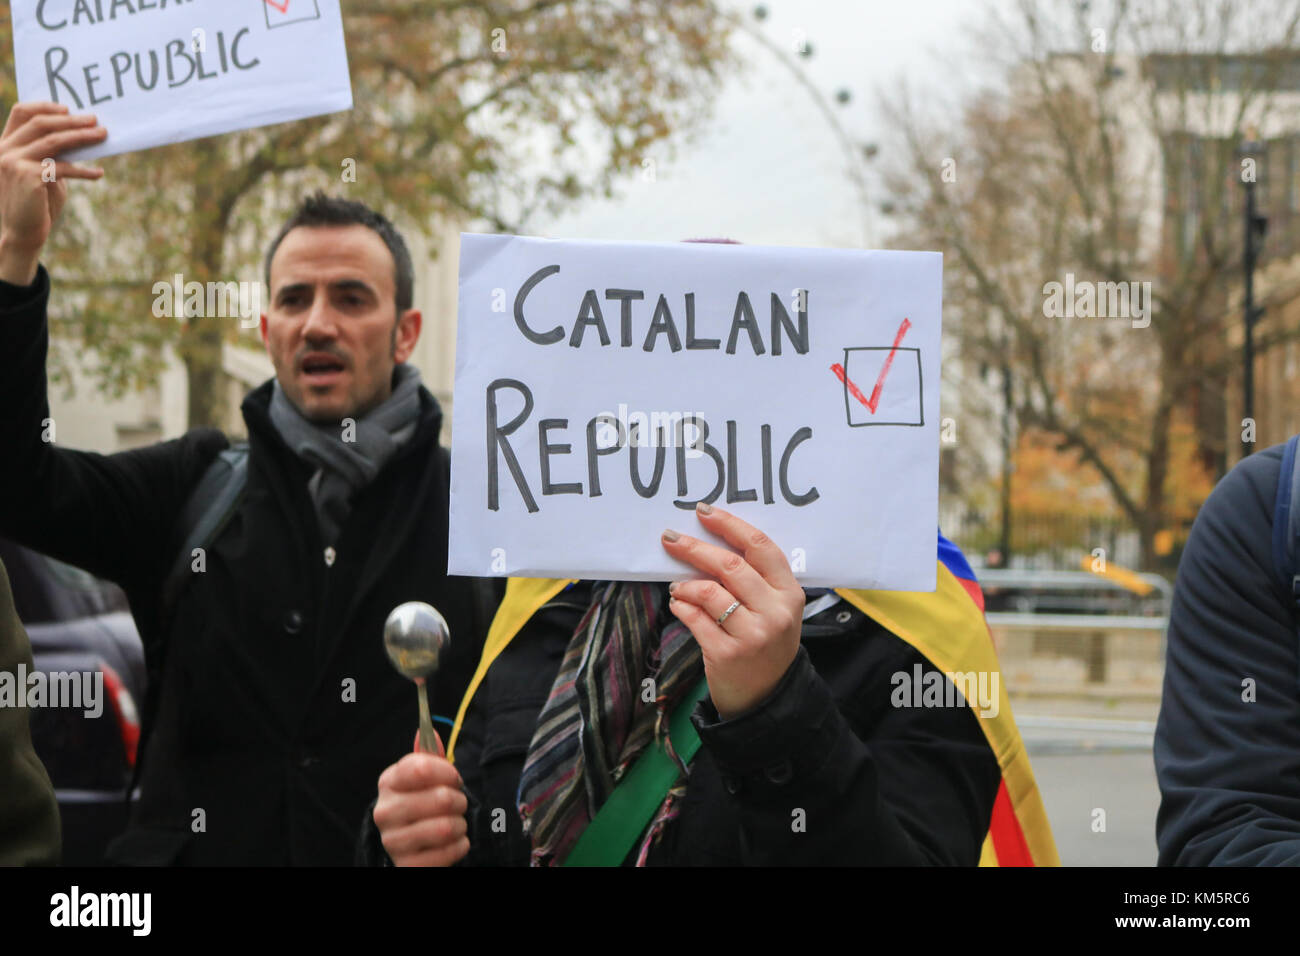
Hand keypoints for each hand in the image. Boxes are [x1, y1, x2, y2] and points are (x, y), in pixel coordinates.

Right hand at [0, 102, 105, 283]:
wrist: (23, 234)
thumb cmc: (37, 204)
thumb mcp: (43, 173)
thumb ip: (52, 154)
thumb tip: (81, 134)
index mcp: (5, 144)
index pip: (21, 112)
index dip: (46, 106)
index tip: (69, 108)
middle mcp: (4, 149)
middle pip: (41, 123)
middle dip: (71, 120)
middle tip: (95, 120)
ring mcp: (13, 162)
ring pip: (53, 140)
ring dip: (82, 137)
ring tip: (103, 136)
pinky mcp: (28, 176)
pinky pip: (63, 166)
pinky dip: (84, 169)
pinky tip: (99, 173)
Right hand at [372, 726, 469, 866]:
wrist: (409, 844)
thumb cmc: (422, 802)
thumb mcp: (425, 778)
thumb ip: (429, 756)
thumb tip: (426, 731)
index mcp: (389, 782)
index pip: (422, 767)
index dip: (448, 772)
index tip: (454, 778)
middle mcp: (384, 811)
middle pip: (440, 798)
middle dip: (459, 800)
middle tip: (458, 804)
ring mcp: (392, 841)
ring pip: (445, 827)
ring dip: (460, 825)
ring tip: (456, 823)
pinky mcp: (406, 865)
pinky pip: (447, 853)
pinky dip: (460, 846)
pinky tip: (454, 842)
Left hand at [660, 502, 803, 719]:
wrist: (766, 698)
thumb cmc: (766, 645)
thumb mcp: (775, 610)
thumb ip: (756, 580)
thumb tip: (711, 541)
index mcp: (790, 593)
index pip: (760, 547)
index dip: (730, 525)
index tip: (704, 512)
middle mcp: (775, 612)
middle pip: (730, 565)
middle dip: (694, 548)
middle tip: (670, 538)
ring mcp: (752, 635)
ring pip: (709, 591)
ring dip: (685, 584)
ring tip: (677, 587)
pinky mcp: (727, 654)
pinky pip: (695, 619)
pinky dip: (681, 607)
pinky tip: (678, 606)